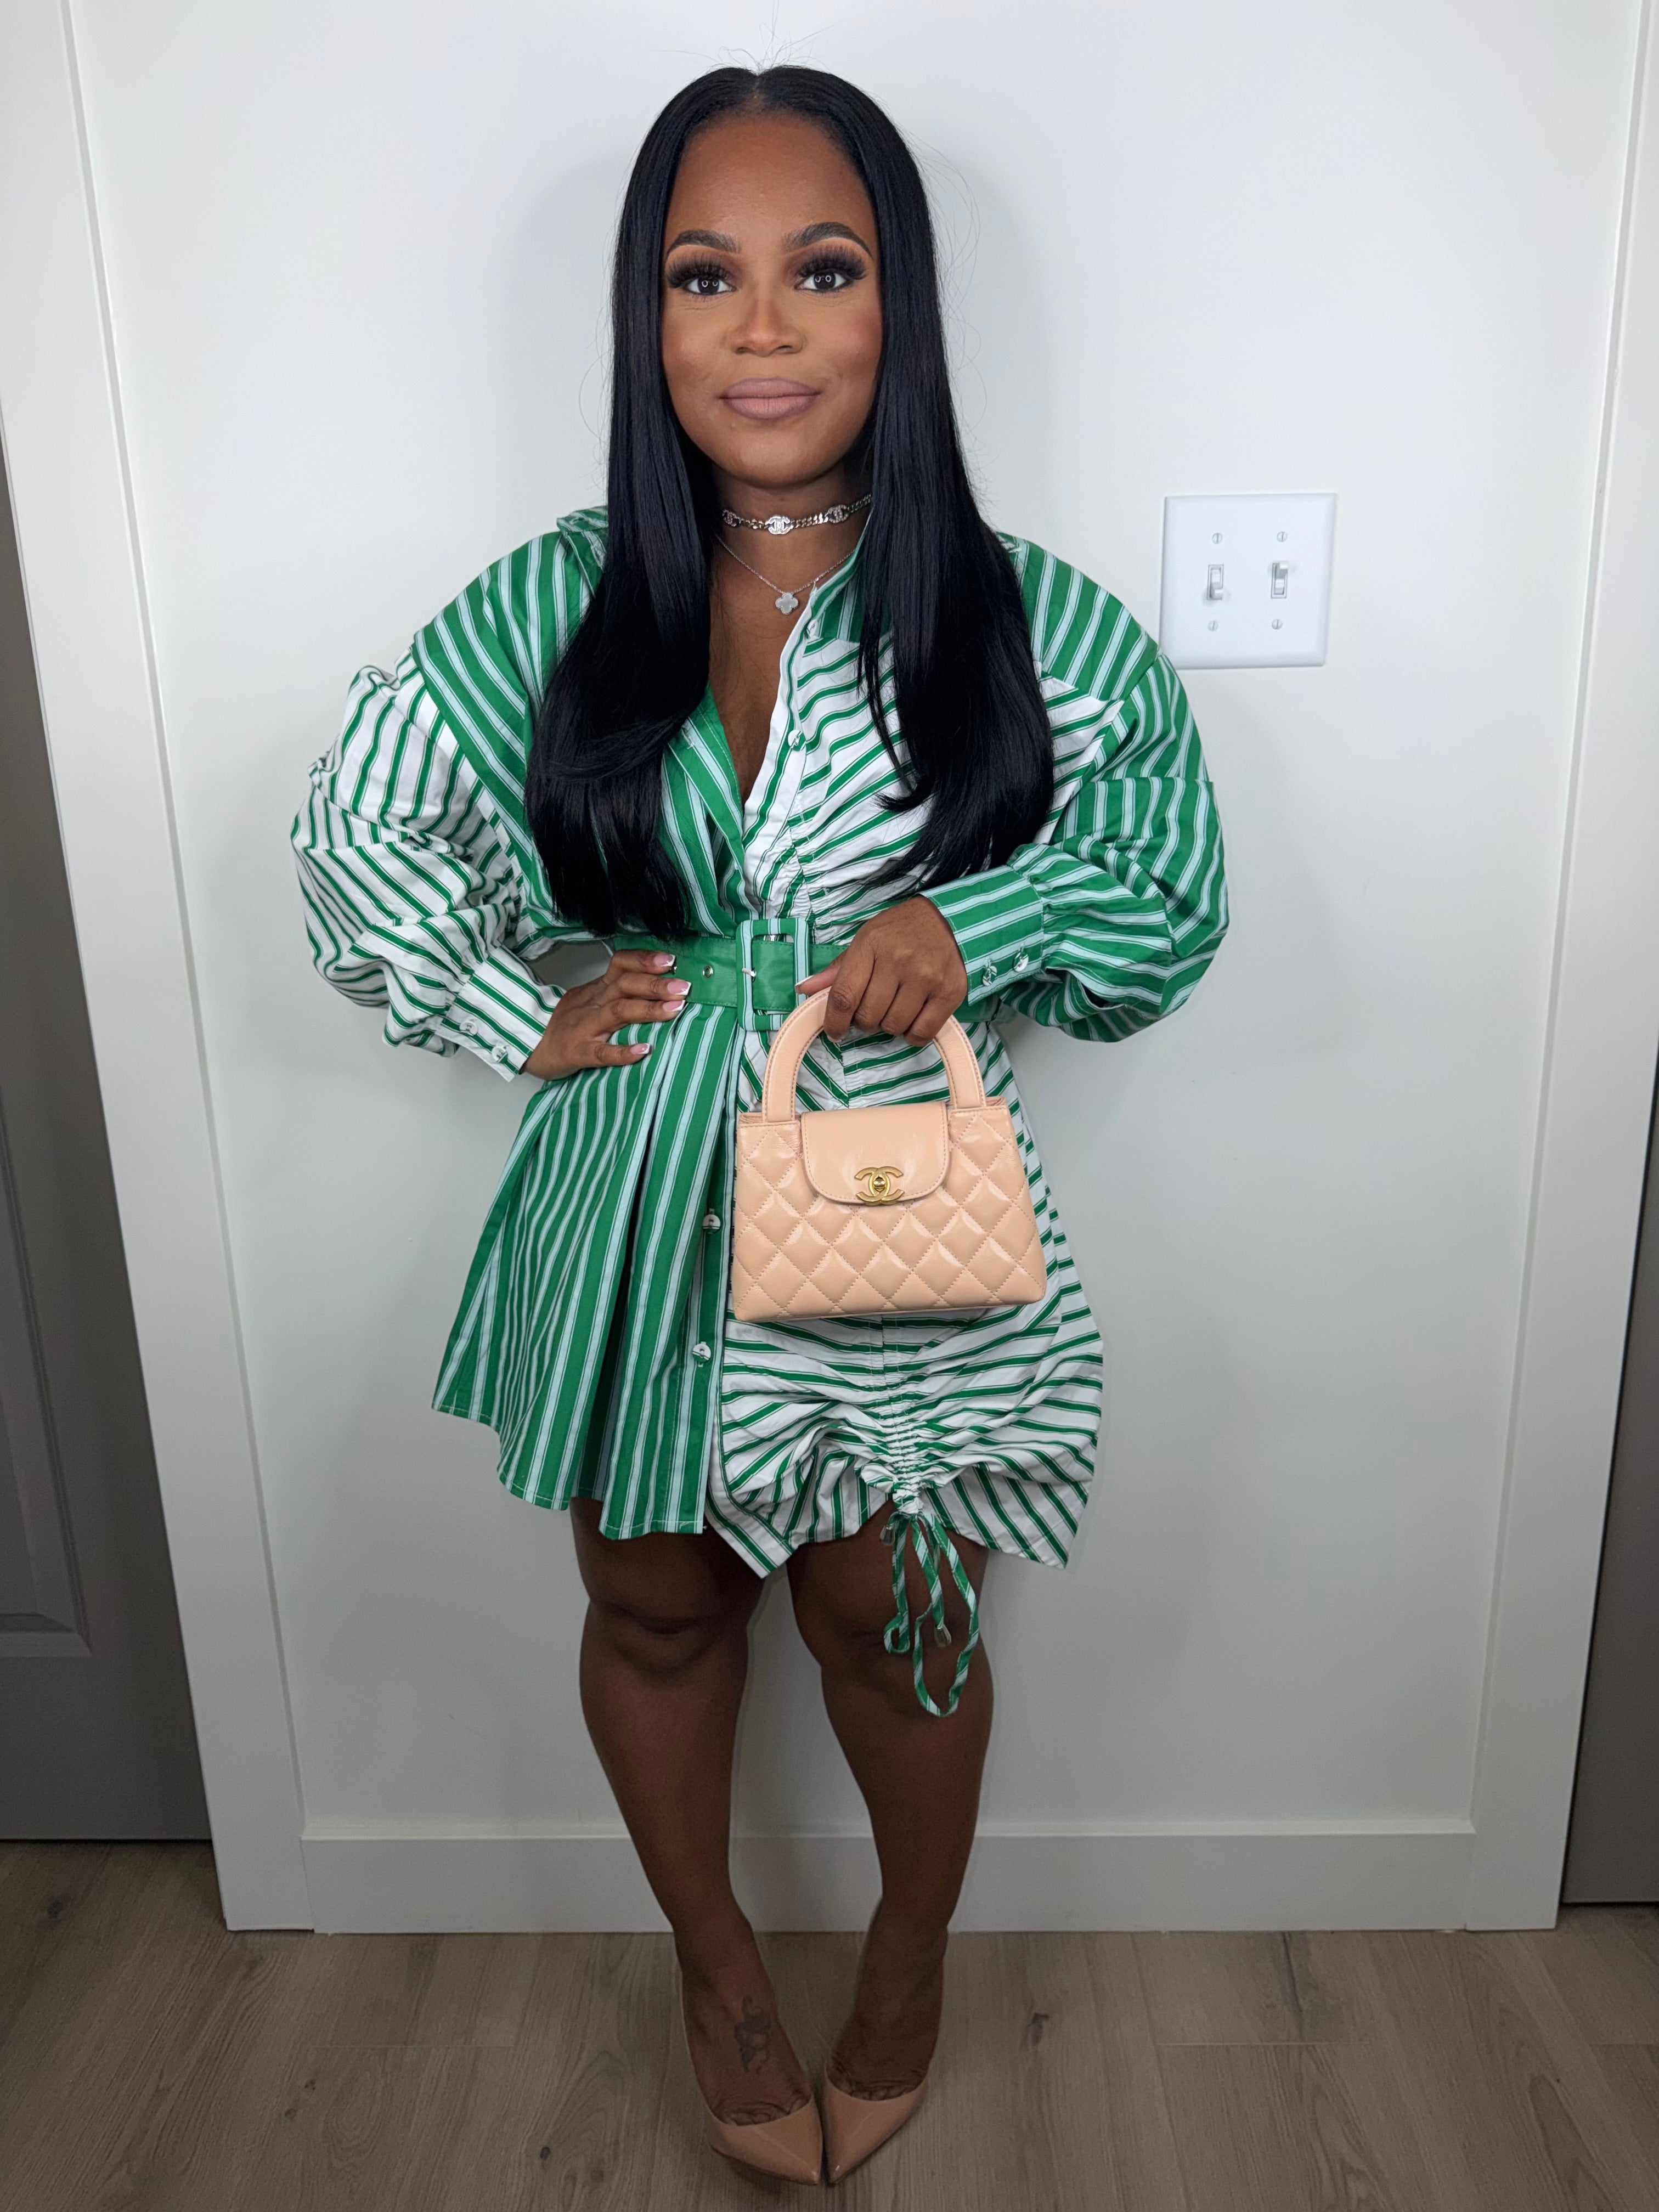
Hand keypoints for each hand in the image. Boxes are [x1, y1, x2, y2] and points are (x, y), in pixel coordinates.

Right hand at [524, 949, 687, 1078]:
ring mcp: (585, 1027)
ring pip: (617, 1013)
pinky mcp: (578, 1052)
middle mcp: (593, 1003)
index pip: (621, 965)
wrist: (529, 1043)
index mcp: (598, 989)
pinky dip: (622, 1052)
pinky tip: (643, 1051)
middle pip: (624, 986)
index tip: (671, 960)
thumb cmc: (567, 1022)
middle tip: (683, 987)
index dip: (645, 960)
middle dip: (655, 984)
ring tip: (674, 1009)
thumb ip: (620, 992)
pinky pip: (601, 1052)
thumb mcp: (591, 998)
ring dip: (647, 1009)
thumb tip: (661, 984)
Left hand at [796, 897, 967, 1043]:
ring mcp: (926, 977)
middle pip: (868, 1016)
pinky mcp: (949, 992)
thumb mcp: (865, 940)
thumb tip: (804, 989)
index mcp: (871, 946)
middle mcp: (898, 961)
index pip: (844, 995)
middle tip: (873, 1007)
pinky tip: (912, 1018)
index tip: (835, 1031)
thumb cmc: (899, 932)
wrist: (947, 920)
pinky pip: (922, 1032)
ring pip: (894, 1026)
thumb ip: (837, 969)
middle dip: (865, 1020)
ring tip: (894, 1007)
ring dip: (889, 1025)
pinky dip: (913, 1034)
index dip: (834, 1021)